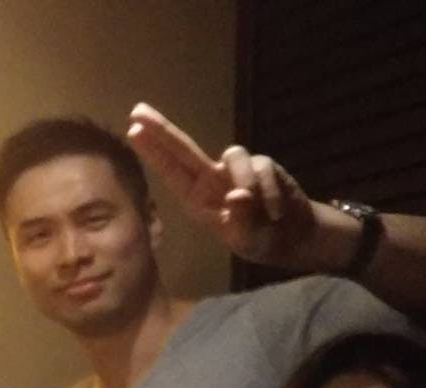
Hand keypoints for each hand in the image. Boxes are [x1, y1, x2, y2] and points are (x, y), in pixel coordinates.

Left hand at [125, 102, 322, 268]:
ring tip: (258, 209)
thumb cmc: (257, 239)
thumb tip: (238, 194)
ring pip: (234, 154)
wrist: (292, 236)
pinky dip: (269, 192)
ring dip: (245, 179)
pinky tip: (274, 213)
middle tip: (137, 110)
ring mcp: (236, 169)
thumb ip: (241, 220)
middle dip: (161, 129)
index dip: (153, 152)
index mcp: (197, 198)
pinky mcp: (263, 165)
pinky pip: (262, 168)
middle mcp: (211, 179)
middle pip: (184, 148)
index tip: (133, 130)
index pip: (171, 171)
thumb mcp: (246, 239)